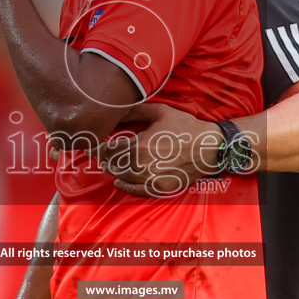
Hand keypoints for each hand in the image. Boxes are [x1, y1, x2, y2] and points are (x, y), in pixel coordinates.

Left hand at [101, 102, 222, 196]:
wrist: (210, 148)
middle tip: (99, 153)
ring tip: (109, 164)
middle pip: (112, 164)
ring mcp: (150, 179)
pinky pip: (135, 190)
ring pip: (122, 177)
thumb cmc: (185, 127)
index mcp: (138, 146)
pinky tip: (120, 181)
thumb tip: (116, 108)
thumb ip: (135, 110)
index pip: (107, 150)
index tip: (88, 146)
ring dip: (113, 170)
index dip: (95, 148)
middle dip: (105, 158)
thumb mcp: (160, 112)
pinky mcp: (159, 188)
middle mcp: (140, 166)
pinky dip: (125, 186)